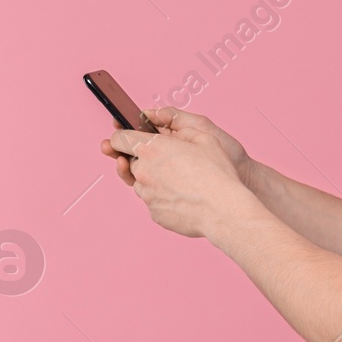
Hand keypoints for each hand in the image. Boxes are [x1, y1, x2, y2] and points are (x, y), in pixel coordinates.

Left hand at [103, 116, 257, 238]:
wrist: (223, 210)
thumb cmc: (216, 173)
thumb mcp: (204, 137)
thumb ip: (179, 129)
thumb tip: (167, 130)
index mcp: (151, 148)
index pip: (119, 138)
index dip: (122, 136)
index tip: (126, 137)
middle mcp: (143, 171)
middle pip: (132, 162)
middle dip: (146, 159)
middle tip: (170, 161)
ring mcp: (147, 194)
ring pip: (143, 183)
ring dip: (155, 179)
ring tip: (182, 180)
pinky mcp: (154, 213)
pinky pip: (155, 201)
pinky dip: (165, 197)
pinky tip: (186, 196)